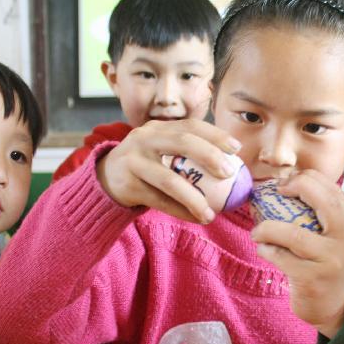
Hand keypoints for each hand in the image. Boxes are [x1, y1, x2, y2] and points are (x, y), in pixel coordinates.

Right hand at [96, 119, 241, 222]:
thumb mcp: (161, 151)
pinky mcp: (128, 184)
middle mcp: (145, 139)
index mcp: (159, 128)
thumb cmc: (146, 166)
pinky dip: (180, 211)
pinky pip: (160, 201)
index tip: (236, 149)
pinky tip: (197, 219)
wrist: (106, 179)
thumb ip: (187, 153)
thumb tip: (231, 166)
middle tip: (229, 174)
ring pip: (169, 179)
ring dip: (194, 198)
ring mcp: (134, 160)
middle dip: (209, 156)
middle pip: (182, 142)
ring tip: (212, 214)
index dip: (215, 134)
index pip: (190, 125)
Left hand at [251, 170, 343, 336]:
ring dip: (268, 228)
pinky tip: (262, 249)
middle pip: (324, 201)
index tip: (286, 182)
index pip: (333, 190)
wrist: (335, 306)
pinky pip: (282, 258)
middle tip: (276, 192)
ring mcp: (330, 261)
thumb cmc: (324, 265)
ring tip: (258, 231)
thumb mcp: (331, 238)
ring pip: (294, 235)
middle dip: (297, 188)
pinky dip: (266, 250)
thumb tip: (282, 186)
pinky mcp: (312, 279)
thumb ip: (318, 215)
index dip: (307, 179)